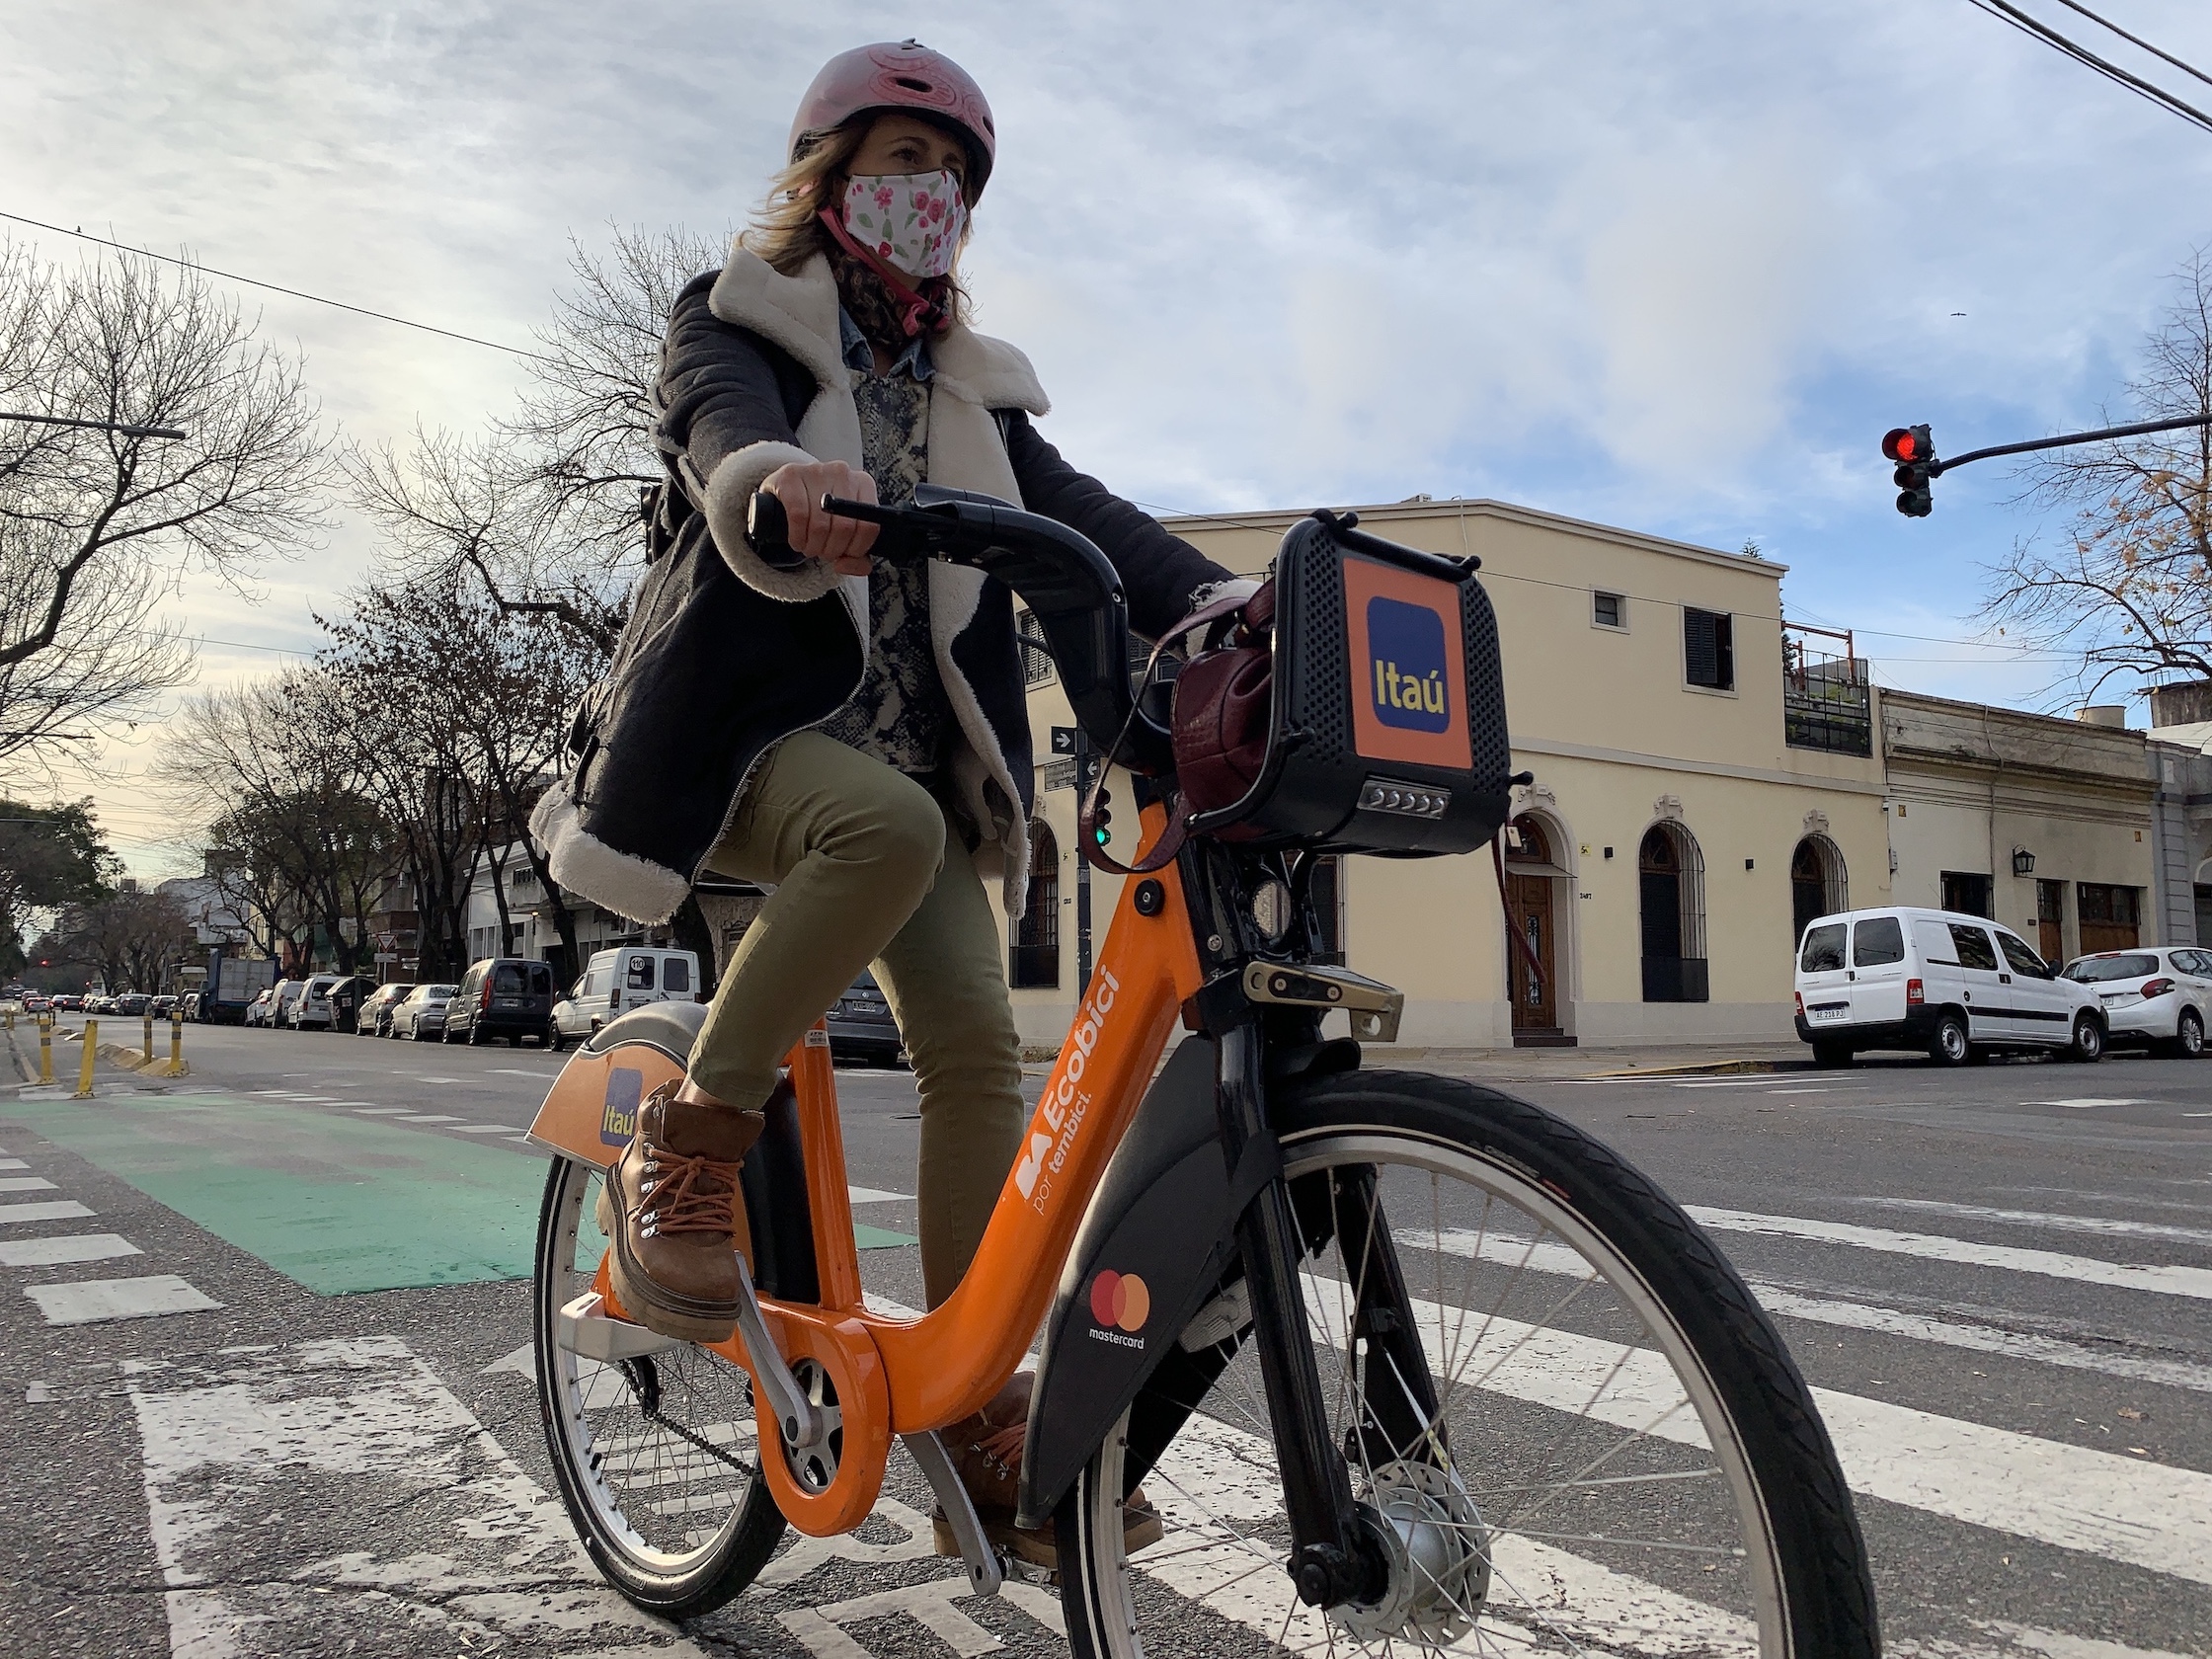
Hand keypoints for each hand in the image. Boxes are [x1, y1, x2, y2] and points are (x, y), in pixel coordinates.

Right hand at [761, 461, 878, 574]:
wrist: (787, 490)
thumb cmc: (820, 512)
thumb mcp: (843, 532)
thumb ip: (856, 556)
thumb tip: (845, 565)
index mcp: (863, 483)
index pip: (870, 525)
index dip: (855, 550)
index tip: (843, 554)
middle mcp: (842, 472)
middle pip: (845, 527)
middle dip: (831, 550)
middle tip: (822, 552)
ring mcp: (816, 471)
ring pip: (821, 524)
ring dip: (813, 546)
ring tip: (809, 547)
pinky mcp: (791, 475)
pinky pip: (798, 515)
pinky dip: (798, 537)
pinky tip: (797, 541)